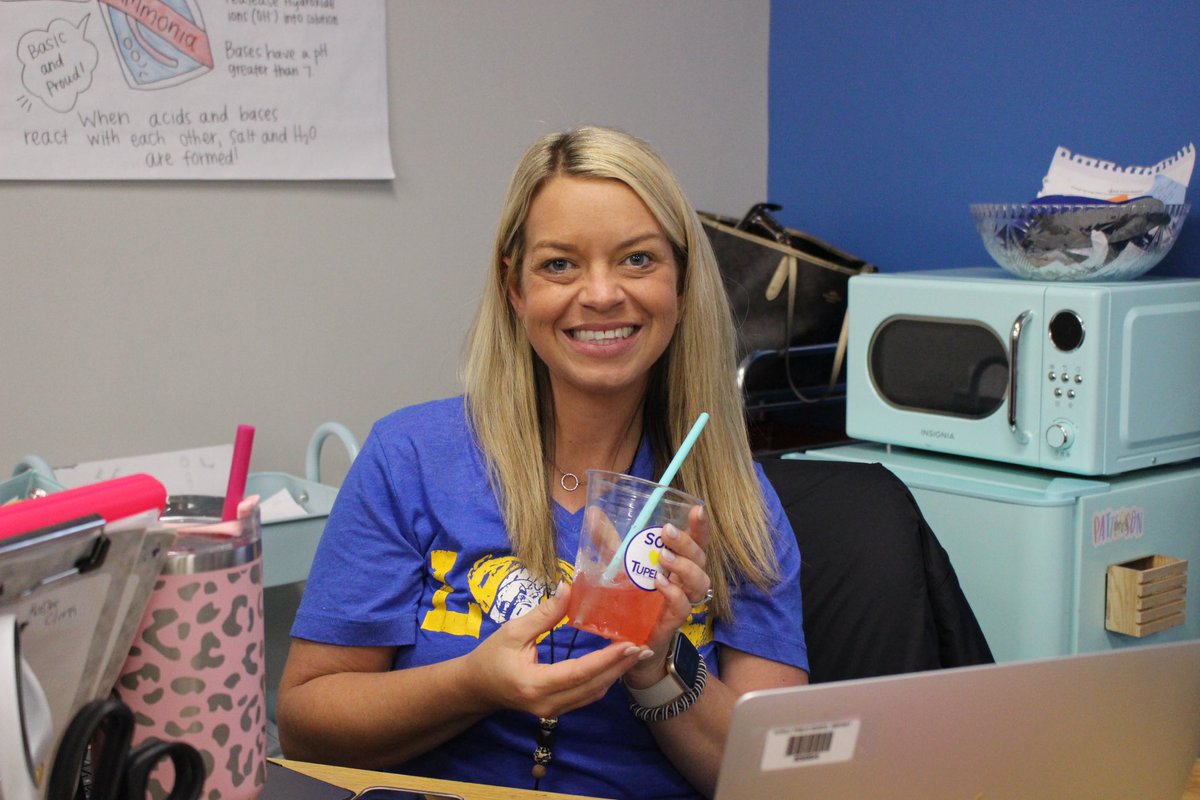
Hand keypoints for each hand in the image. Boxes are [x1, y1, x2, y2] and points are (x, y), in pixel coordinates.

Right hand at [466, 582, 651, 718]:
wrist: (475, 687)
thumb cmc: (491, 656)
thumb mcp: (512, 631)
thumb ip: (543, 614)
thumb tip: (568, 589)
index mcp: (534, 683)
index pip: (580, 672)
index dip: (608, 659)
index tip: (631, 644)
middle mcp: (547, 704)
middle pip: (593, 686)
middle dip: (620, 666)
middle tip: (645, 646)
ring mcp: (552, 711)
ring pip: (593, 694)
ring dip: (616, 674)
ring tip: (637, 654)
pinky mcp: (556, 710)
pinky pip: (586, 696)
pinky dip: (603, 680)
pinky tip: (616, 665)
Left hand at [622, 504, 710, 688]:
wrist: (628, 639)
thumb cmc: (630, 596)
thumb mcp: (618, 563)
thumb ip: (608, 540)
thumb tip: (592, 513)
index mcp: (676, 560)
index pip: (696, 540)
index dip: (699, 526)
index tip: (696, 510)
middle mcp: (685, 579)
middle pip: (700, 558)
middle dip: (687, 543)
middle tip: (667, 532)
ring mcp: (682, 600)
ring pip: (699, 582)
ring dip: (684, 567)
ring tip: (663, 558)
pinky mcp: (673, 620)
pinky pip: (683, 607)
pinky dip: (674, 594)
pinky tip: (659, 584)